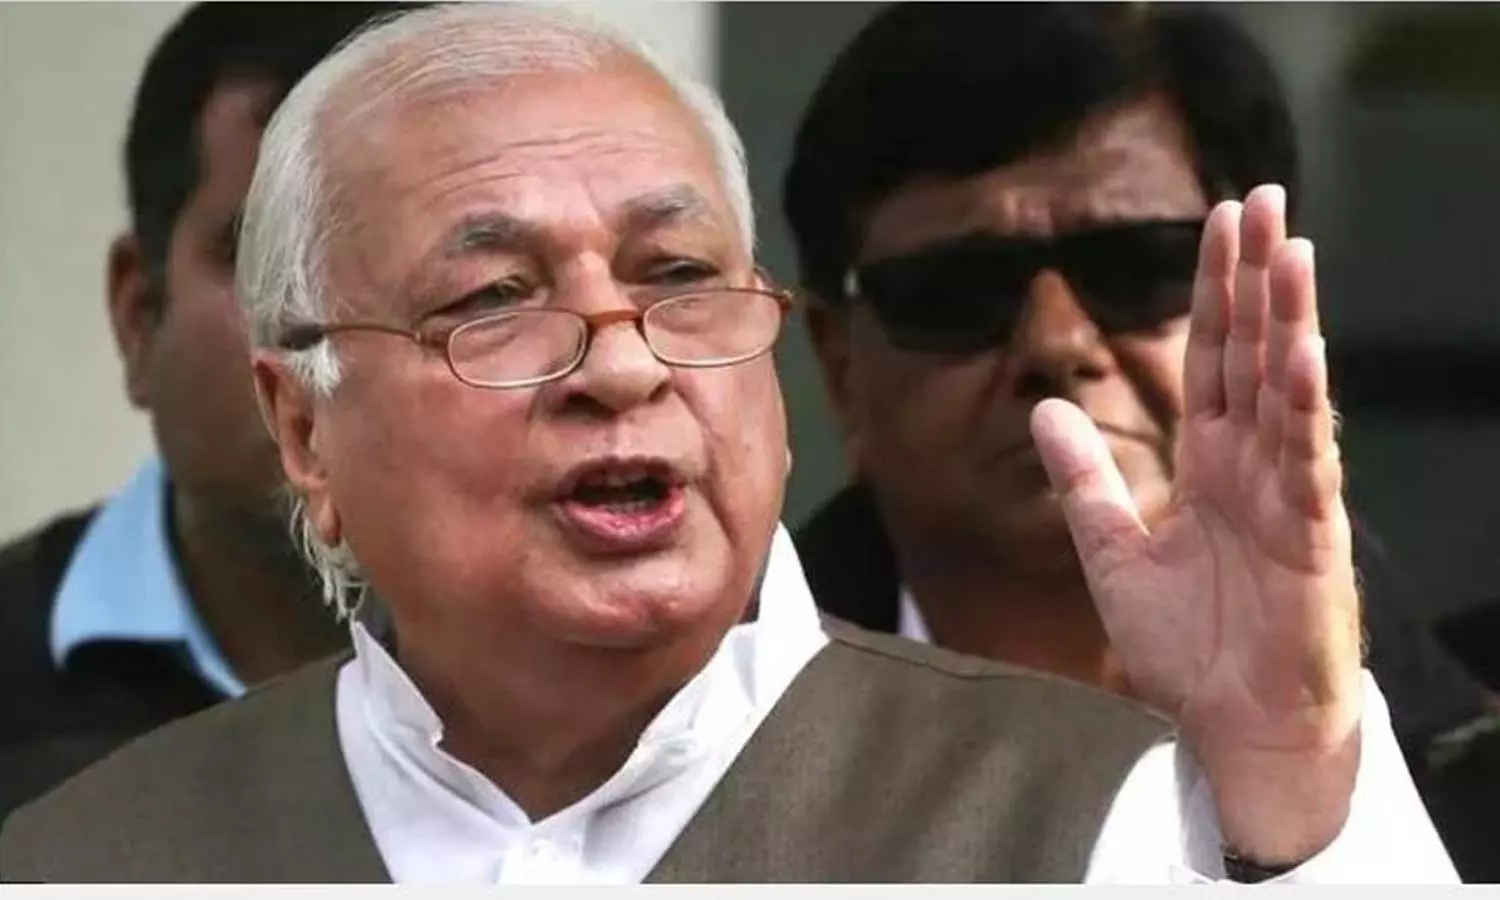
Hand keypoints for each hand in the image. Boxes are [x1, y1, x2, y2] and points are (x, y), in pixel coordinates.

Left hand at [1031, 185, 1361, 864]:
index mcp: (1208, 465)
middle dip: (1254, 278)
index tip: (1217, 224)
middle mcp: (1252, 466)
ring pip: (1286, 390)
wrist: (1231, 724)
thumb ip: (1084, 480)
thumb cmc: (1186, 647)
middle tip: (1261, 198)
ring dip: (1287, 319)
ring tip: (1289, 248)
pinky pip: (1307, 463)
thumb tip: (1042, 410)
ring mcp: (1286, 496)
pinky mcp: (1311, 539)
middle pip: (1252, 354)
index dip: (1210, 293)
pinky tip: (1303, 352)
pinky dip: (1305, 407)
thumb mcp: (1111, 553)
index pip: (1209, 359)